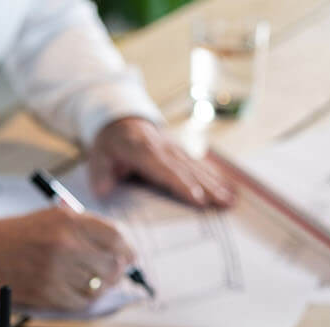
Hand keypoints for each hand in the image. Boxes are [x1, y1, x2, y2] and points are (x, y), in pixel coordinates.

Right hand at [0, 206, 135, 310]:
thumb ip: (86, 228)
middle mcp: (65, 244)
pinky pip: (81, 302)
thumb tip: (120, 249)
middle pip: (111, 264)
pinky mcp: (48, 293)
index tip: (128, 257)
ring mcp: (57, 271)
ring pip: (99, 286)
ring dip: (100, 287)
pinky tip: (76, 291)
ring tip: (92, 282)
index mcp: (68, 220)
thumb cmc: (19, 235)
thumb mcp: (52, 217)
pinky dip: (84, 299)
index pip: (115, 237)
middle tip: (112, 273)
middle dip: (115, 271)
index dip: (126, 250)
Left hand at [88, 116, 232, 207]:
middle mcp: (163, 148)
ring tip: (231, 199)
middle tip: (224, 203)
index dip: (181, 183)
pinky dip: (215, 176)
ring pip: (198, 167)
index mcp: (142, 150)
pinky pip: (200, 165)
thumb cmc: (110, 145)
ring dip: (216, 183)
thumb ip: (100, 175)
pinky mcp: (181, 152)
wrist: (121, 120)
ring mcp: (175, 148)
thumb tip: (103, 190)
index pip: (164, 169)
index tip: (197, 198)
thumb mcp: (97, 157)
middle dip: (208, 187)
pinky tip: (228, 187)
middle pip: (187, 169)